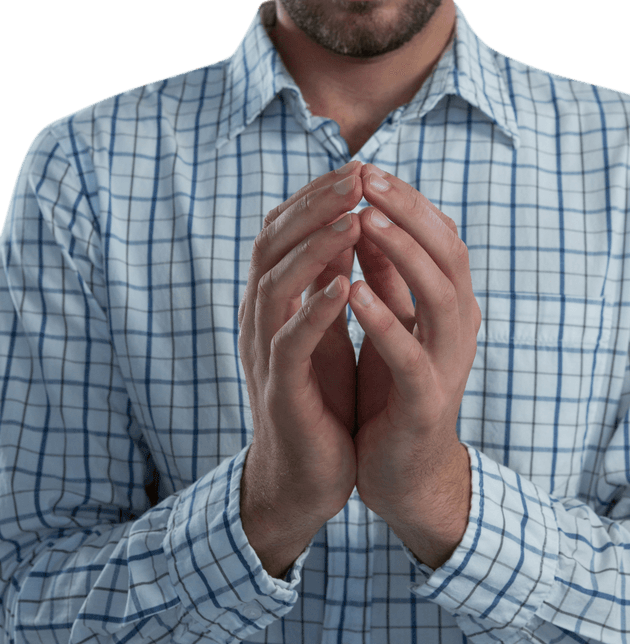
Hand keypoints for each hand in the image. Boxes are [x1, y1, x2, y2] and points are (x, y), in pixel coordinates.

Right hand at [238, 162, 362, 526]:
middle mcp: (260, 317)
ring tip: (354, 217)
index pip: (283, 229)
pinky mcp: (281, 390)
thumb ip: (325, 278)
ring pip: (275, 284)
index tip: (357, 167)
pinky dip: (316, 311)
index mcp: (273, 299)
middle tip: (356, 175)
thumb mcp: (324, 327)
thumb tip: (344, 221)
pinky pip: (291, 342)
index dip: (316, 195)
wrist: (305, 476)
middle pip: (273, 244)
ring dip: (316, 247)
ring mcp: (265, 352)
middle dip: (315, 206)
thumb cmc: (319, 396)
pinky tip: (344, 286)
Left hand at [349, 164, 481, 515]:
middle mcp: (459, 327)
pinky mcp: (427, 402)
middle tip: (368, 178)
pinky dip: (385, 320)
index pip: (440, 236)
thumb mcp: (391, 321)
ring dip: (403, 253)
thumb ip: (386, 276)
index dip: (407, 200)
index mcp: (450, 304)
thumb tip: (367, 215)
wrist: (403, 474)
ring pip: (441, 296)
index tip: (367, 168)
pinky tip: (354, 292)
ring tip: (364, 220)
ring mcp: (448, 364)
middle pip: (449, 253)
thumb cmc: (393, 390)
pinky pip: (412, 356)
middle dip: (409, 212)